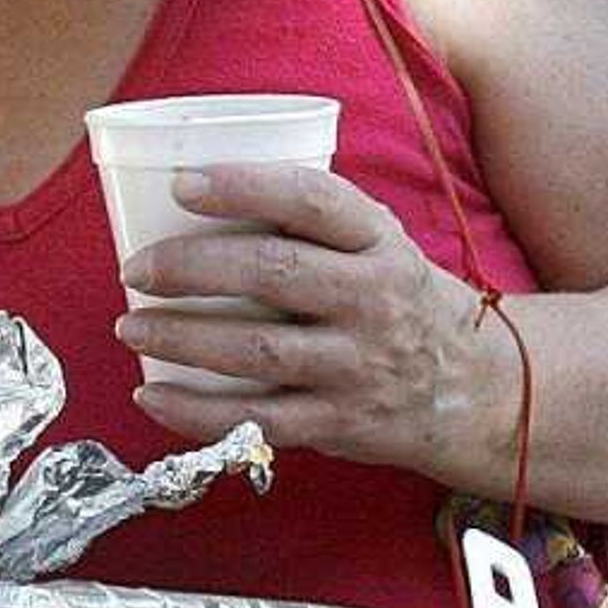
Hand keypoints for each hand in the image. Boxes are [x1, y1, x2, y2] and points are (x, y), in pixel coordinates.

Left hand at [114, 164, 496, 475]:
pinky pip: (258, 419)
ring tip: (131, 328)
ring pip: (257, 351)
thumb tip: (196, 192)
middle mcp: (372, 301)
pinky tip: (152, 396)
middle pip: (272, 273)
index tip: (181, 184)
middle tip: (135, 269)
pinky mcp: (340, 423)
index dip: (242, 187)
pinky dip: (196, 412)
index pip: (311, 200)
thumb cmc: (399, 300)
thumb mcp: (381, 244)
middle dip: (191, 268)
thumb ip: (314, 220)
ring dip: (181, 339)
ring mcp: (357, 366)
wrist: (476, 389)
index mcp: (379, 243)